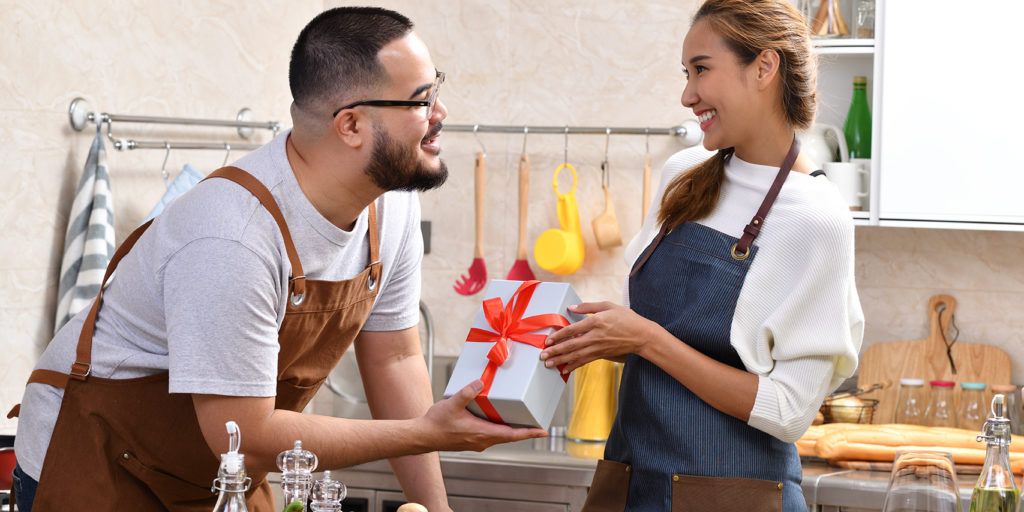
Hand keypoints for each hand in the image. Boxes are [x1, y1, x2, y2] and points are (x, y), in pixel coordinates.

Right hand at [422, 380, 546, 451]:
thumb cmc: (436, 423)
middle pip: (509, 437)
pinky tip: (497, 420)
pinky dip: (500, 430)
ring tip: (522, 422)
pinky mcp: (471, 441)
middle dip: (525, 431)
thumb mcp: (453, 403)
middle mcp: (482, 441)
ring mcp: (477, 442)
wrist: (422, 437)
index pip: (512, 434)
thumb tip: (481, 381)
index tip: (543, 432)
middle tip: (538, 426)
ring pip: (500, 437)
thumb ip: (468, 392)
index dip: (529, 433)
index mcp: (482, 433)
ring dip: (512, 431)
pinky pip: (491, 436)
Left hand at [540, 301, 656, 372]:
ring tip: (549, 364)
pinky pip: (584, 361)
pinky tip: (564, 369)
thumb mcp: (608, 305)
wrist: (641, 335)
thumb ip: (588, 307)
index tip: (548, 340)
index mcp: (595, 322)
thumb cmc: (626, 318)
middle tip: (542, 355)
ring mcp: (598, 347)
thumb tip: (571, 307)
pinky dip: (573, 366)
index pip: (572, 329)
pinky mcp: (601, 354)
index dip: (558, 335)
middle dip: (555, 351)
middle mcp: (595, 336)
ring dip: (561, 360)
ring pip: (576, 355)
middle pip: (571, 345)